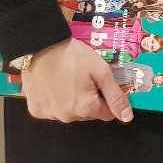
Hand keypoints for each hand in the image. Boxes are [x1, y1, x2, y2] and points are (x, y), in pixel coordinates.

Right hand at [19, 38, 134, 123]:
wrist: (40, 45)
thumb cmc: (72, 55)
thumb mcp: (101, 71)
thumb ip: (115, 96)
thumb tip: (126, 117)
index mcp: (85, 108)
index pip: (107, 113)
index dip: (106, 96)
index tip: (99, 82)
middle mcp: (67, 117)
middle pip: (87, 113)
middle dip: (89, 98)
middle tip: (82, 77)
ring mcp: (49, 114)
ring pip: (69, 111)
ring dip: (71, 99)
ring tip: (66, 78)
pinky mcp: (36, 109)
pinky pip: (51, 109)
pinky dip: (54, 99)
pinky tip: (53, 83)